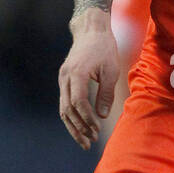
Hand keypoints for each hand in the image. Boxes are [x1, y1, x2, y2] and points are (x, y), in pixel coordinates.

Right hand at [58, 15, 119, 149]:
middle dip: (79, 128)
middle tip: (91, 141)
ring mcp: (62, 79)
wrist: (90, 31)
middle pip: (67, 109)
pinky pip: (64, 103)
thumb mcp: (111, 71)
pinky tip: (80, 128)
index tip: (97, 129)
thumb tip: (102, 115)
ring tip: (85, 141)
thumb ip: (106, 94)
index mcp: (77, 73)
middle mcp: (65, 77)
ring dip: (73, 126)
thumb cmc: (104, 49)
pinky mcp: (64, 80)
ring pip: (63, 109)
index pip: (78, 102)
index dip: (87, 118)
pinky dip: (72, 117)